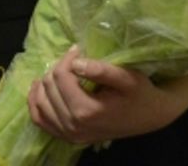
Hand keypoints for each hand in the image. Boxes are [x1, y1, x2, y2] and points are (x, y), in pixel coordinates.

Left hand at [27, 45, 181, 145]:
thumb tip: (75, 63)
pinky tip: (40, 89)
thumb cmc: (140, 94)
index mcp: (87, 111)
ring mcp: (70, 135)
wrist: (151, 116)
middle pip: (49, 87)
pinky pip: (40, 120)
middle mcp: (74, 127)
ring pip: (40, 103)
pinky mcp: (68, 137)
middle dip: (58, 69)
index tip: (78, 50)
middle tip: (72, 60)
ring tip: (59, 71)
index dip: (66, 59)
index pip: (61, 77)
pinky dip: (36, 103)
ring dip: (45, 84)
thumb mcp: (127, 78)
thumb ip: (101, 70)